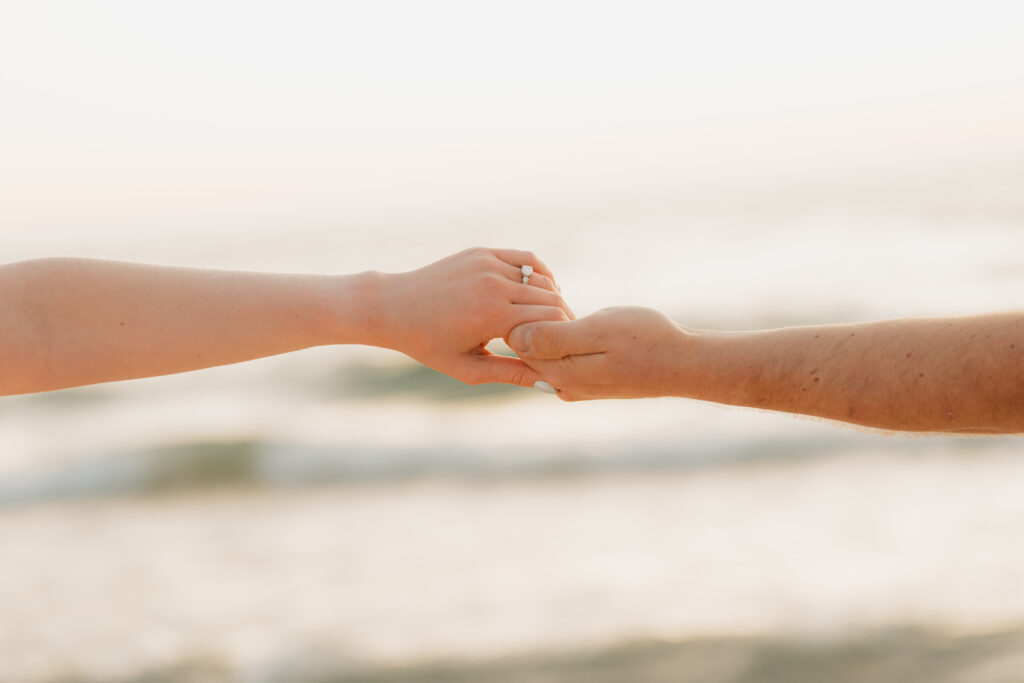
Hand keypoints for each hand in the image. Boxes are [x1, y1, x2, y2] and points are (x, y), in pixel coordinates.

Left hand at [370, 247, 573, 386]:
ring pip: (543, 279)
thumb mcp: (469, 368)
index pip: (551, 323)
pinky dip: (541, 274)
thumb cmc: (428, 344)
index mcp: (491, 315)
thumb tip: (549, 384)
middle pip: (552, 300)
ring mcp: (488, 263)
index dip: (563, 339)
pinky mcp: (484, 252)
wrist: (393, 307)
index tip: (562, 354)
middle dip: (563, 321)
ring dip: (554, 299)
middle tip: (565, 339)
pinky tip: (542, 291)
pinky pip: (527, 259)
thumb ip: (511, 374)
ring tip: (553, 320)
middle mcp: (493, 284)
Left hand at [508, 306, 696, 399]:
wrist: (683, 363)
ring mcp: (573, 386)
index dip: (522, 310)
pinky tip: (574, 319)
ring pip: (543, 351)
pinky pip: (559, 357)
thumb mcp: (598, 332)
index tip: (539, 290)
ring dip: (547, 326)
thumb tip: (514, 337)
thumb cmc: (645, 340)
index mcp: (560, 373)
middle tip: (547, 291)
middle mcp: (561, 385)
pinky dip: (560, 335)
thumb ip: (555, 338)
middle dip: (530, 318)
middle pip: (526, 347)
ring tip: (564, 304)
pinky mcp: (586, 381)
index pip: (517, 340)